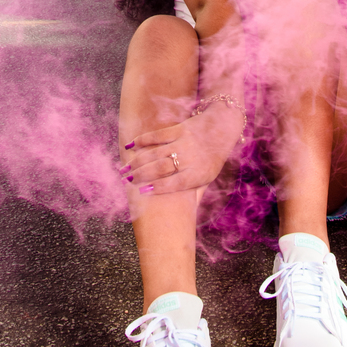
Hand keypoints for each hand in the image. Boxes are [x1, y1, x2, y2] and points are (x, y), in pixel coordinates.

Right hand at [120, 104, 241, 197]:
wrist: (222, 128)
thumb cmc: (212, 158)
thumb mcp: (206, 179)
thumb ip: (193, 194)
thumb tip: (182, 217)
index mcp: (197, 174)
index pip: (174, 184)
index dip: (157, 188)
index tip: (141, 192)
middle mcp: (189, 159)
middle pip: (161, 168)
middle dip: (141, 174)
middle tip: (125, 180)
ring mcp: (183, 143)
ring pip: (156, 152)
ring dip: (138, 161)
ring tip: (124, 168)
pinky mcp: (179, 129)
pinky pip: (158, 135)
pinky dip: (142, 140)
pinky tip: (130, 147)